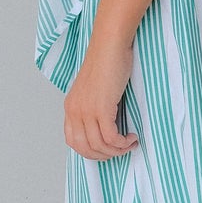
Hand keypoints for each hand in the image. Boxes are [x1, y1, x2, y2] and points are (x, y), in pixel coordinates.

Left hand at [63, 34, 138, 159]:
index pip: (73, 142)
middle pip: (86, 148)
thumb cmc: (106, 63)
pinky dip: (122, 143)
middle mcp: (75, 111)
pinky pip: (111, 138)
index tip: (106, 149)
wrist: (110, 46)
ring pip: (99, 146)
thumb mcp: (93, 90)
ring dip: (117, 150)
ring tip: (129, 143)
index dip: (90, 151)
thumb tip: (104, 126)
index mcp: (70, 107)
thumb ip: (92, 107)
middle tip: (120, 150)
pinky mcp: (101, 109)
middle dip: (105, 155)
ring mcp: (86, 111)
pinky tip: (131, 137)